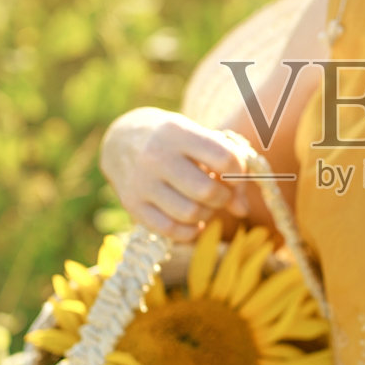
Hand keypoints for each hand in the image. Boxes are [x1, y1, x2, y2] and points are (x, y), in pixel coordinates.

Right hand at [99, 107, 249, 240]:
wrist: (122, 141)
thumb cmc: (174, 141)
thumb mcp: (199, 140)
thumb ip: (227, 168)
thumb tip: (242, 211)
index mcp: (178, 132)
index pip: (224, 159)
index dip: (238, 173)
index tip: (234, 175)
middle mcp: (156, 157)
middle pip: (207, 191)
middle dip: (223, 197)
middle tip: (220, 193)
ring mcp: (142, 182)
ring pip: (191, 214)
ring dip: (207, 214)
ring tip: (205, 205)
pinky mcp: (132, 205)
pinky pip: (171, 231)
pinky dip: (190, 231)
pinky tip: (193, 222)